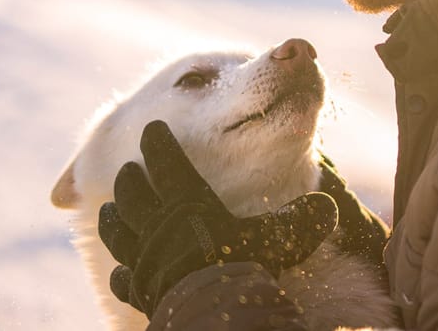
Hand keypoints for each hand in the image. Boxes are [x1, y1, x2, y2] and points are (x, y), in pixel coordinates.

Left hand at [97, 120, 337, 317]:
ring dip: (112, 216)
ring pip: (116, 230)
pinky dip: (120, 270)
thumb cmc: (243, 265)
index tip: (152, 129)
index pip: (166, 160)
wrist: (208, 308)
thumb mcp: (279, 238)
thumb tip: (329, 207)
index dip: (157, 142)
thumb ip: (302, 220)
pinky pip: (121, 276)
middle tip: (130, 169)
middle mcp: (156, 224)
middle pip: (132, 192)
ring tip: (109, 208)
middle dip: (130, 177)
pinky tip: (120, 268)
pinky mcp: (137, 287)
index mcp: (187, 201)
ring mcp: (141, 257)